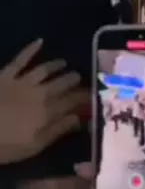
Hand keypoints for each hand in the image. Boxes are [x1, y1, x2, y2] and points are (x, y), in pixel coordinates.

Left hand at [0, 39, 82, 163]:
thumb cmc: (3, 145)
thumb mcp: (33, 146)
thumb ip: (57, 131)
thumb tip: (79, 119)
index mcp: (47, 111)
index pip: (72, 101)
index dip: (84, 97)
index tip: (92, 95)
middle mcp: (40, 93)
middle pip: (62, 83)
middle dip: (73, 79)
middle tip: (79, 77)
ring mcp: (22, 81)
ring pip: (45, 70)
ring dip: (56, 65)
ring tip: (64, 63)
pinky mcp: (6, 75)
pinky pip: (20, 60)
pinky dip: (30, 50)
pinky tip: (39, 41)